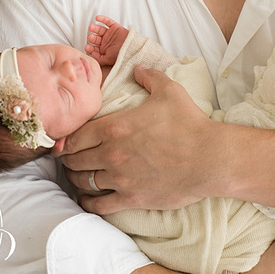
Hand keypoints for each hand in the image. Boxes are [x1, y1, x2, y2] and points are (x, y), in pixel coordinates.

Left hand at [58, 66, 216, 214]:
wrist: (210, 158)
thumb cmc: (189, 124)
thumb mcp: (169, 91)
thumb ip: (148, 77)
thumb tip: (138, 68)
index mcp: (114, 127)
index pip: (75, 137)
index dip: (66, 141)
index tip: (64, 143)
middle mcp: (111, 154)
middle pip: (75, 160)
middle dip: (68, 160)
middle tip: (68, 160)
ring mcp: (120, 178)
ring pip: (84, 182)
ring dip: (76, 179)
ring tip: (76, 177)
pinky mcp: (132, 198)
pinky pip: (99, 205)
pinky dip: (88, 203)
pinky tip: (86, 200)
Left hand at [86, 14, 128, 65]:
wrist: (132, 48)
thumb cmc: (121, 55)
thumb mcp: (108, 59)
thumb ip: (99, 59)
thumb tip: (92, 55)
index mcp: (104, 50)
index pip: (94, 48)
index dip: (90, 48)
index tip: (87, 47)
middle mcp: (106, 41)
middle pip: (96, 38)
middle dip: (92, 38)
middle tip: (90, 37)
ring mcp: (110, 34)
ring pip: (100, 30)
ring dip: (95, 28)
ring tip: (91, 27)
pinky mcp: (115, 27)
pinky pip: (107, 21)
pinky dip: (102, 19)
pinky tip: (97, 18)